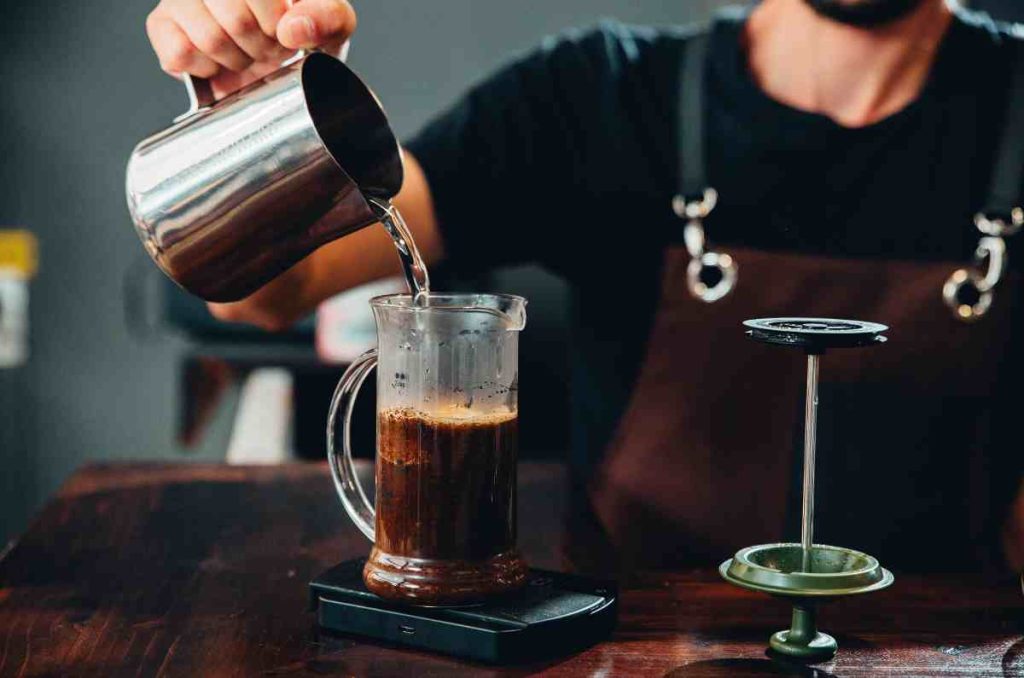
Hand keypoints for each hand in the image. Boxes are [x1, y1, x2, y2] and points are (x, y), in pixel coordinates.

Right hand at [146, 0, 355, 97]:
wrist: (278, 62)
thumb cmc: (302, 33)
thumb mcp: (333, 24)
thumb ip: (327, 17)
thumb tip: (292, 28)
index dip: (276, 24)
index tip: (283, 32)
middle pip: (235, 20)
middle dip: (260, 47)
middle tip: (267, 48)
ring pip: (208, 38)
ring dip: (236, 60)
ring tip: (245, 54)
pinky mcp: (162, 26)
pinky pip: (178, 54)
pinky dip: (205, 69)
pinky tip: (218, 62)